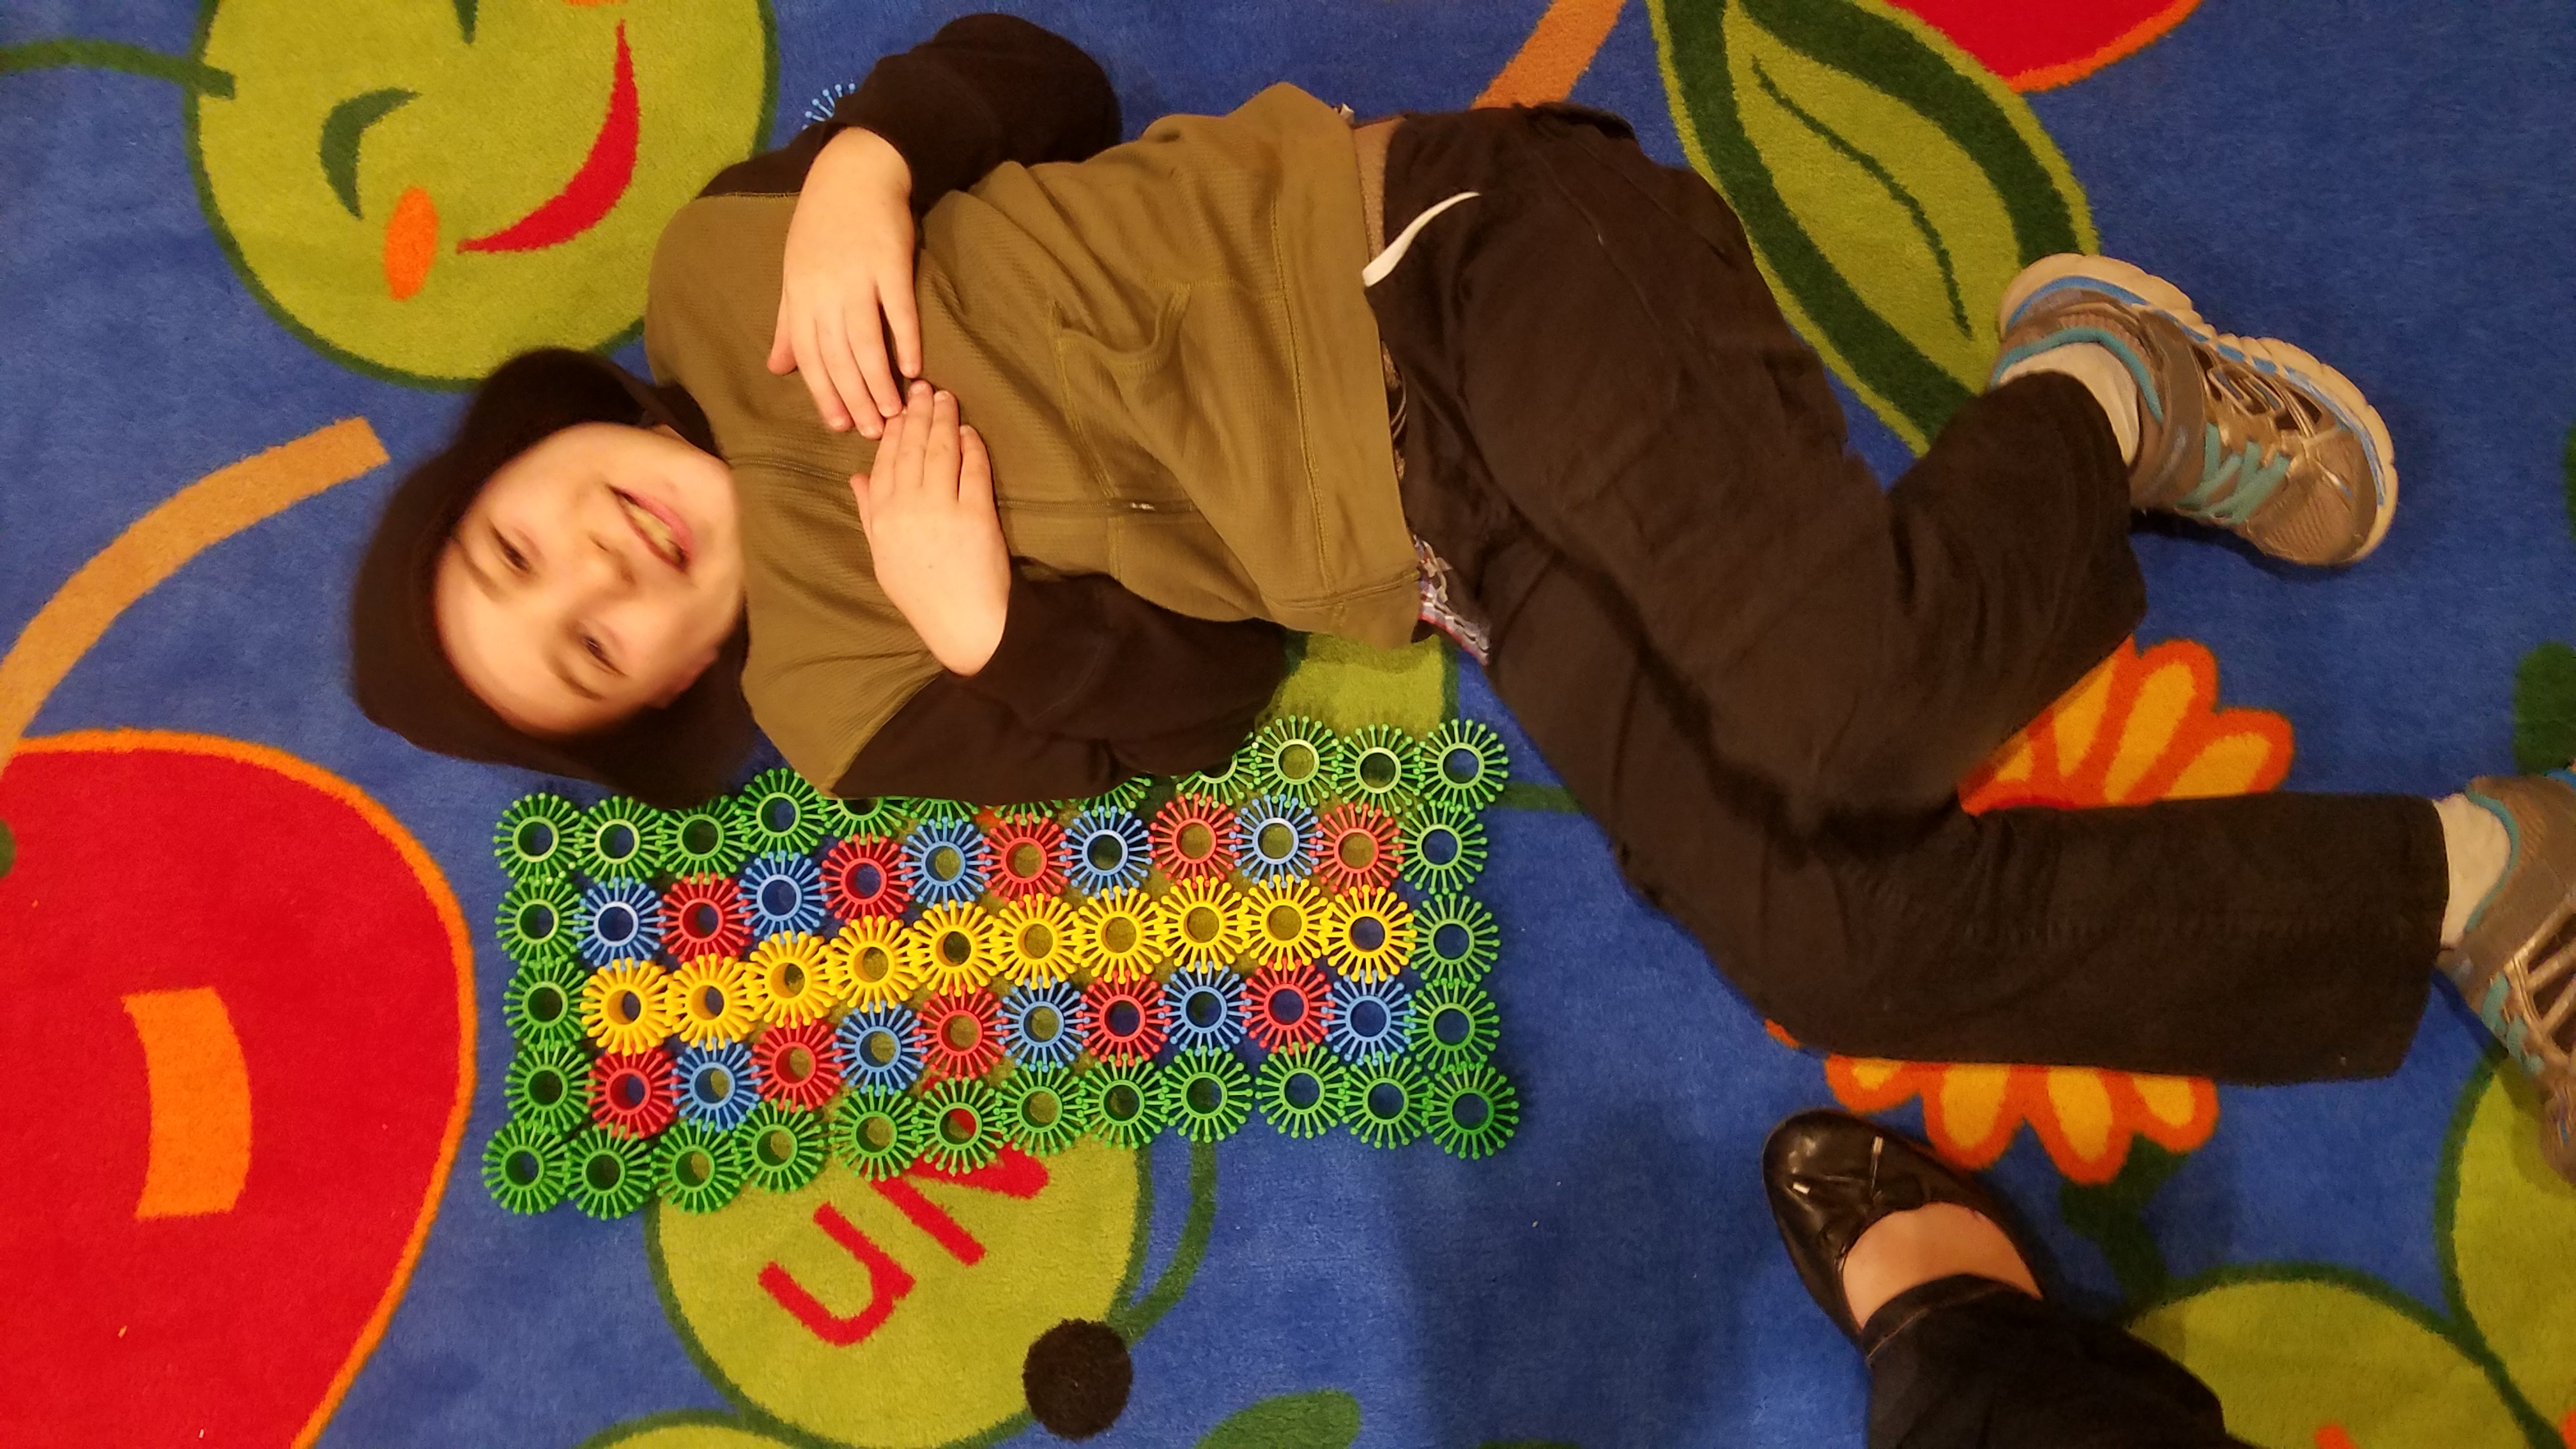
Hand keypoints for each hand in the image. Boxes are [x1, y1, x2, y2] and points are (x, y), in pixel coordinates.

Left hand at [768, 127, 918, 437]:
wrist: (853, 172)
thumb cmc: (823, 225)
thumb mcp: (796, 272)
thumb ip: (789, 323)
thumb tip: (777, 368)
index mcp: (799, 295)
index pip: (809, 355)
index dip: (823, 393)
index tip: (838, 425)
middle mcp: (823, 290)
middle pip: (836, 355)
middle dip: (853, 398)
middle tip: (872, 431)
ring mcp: (856, 276)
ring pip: (865, 340)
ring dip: (879, 380)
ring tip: (894, 411)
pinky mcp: (889, 262)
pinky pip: (897, 309)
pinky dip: (905, 340)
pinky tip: (912, 369)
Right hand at [851, 383, 1010, 674]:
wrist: (962, 624)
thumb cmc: (922, 593)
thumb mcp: (882, 555)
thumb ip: (869, 513)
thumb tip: (857, 476)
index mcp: (881, 518)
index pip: (884, 461)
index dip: (893, 430)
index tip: (899, 407)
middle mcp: (906, 509)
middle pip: (911, 449)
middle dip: (918, 413)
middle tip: (924, 388)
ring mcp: (940, 510)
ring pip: (939, 452)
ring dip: (943, 421)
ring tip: (946, 399)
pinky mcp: (975, 515)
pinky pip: (972, 471)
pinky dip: (971, 447)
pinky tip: (969, 432)